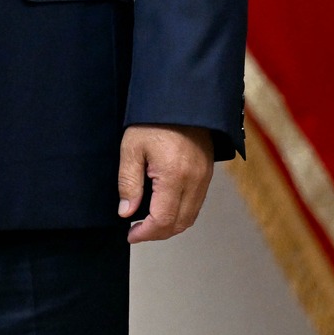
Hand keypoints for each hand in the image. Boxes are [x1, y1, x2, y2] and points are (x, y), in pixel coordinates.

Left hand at [117, 124, 213, 242]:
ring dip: (170, 225)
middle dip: (158, 233)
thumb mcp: (131, 148)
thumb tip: (126, 212)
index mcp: (175, 176)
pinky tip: (164, 207)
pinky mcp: (207, 174)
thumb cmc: (153, 120)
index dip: (146, 233)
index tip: (131, 234)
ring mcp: (204, 178)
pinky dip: (181, 212)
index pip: (164, 220)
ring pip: (190, 216)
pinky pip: (196, 203)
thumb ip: (128, 182)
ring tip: (148, 222)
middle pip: (180, 223)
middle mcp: (195, 181)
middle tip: (137, 231)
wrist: (181, 100)